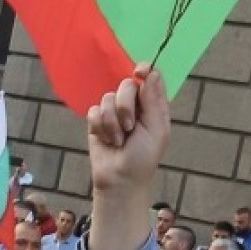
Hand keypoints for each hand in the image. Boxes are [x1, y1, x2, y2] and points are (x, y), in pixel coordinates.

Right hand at [85, 68, 170, 196]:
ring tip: (119, 140)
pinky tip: (107, 140)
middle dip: (126, 106)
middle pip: (126, 85)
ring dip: (113, 123)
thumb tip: (151, 72)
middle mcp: (134, 105)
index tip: (139, 72)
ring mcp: (114, 112)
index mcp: (153, 105)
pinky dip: (100, 127)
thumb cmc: (143, 158)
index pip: (149, 77)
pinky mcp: (97, 121)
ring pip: (107, 98)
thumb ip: (154, 100)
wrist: (120, 179)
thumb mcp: (156, 130)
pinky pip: (94, 111)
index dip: (144, 70)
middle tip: (130, 127)